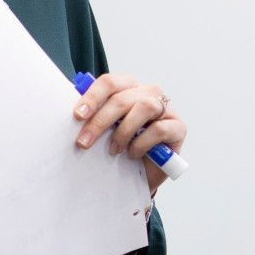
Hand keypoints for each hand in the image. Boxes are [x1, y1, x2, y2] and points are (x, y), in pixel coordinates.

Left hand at [74, 73, 186, 191]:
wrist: (145, 172)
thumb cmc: (123, 146)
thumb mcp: (106, 130)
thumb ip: (96, 116)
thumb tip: (75, 114)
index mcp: (128, 87)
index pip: (109, 83)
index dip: (92, 97)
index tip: (78, 115)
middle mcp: (148, 93)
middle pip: (122, 98)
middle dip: (100, 121)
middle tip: (84, 142)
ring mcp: (166, 108)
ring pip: (144, 107)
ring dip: (124, 131)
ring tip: (114, 150)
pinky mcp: (178, 127)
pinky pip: (159, 129)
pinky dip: (142, 143)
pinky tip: (133, 154)